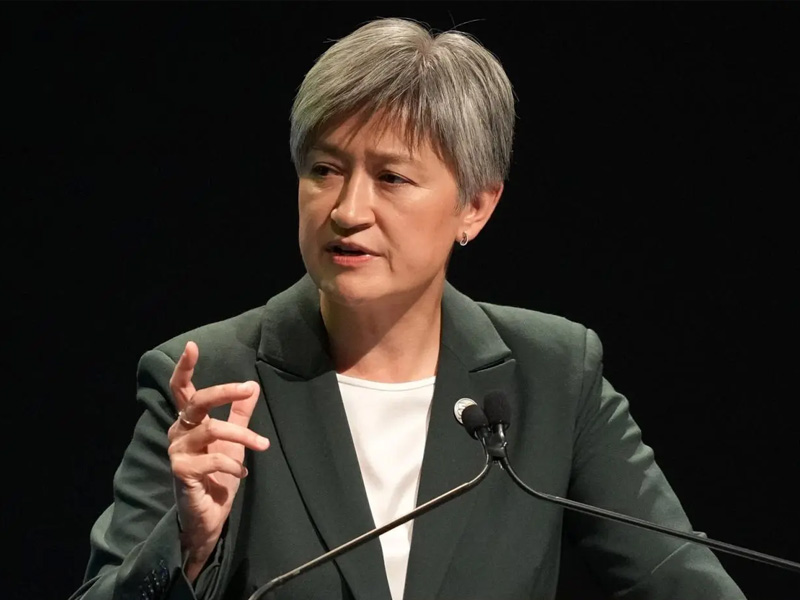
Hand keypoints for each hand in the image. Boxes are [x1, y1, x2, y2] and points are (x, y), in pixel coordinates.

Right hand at [167, 341, 269, 580]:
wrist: (208, 517)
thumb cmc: (218, 476)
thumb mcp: (234, 442)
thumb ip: (240, 414)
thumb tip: (253, 386)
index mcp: (189, 422)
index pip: (182, 389)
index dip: (184, 368)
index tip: (192, 346)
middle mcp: (178, 432)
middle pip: (196, 402)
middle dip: (223, 392)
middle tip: (247, 388)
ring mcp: (177, 452)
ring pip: (211, 430)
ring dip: (242, 436)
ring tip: (263, 445)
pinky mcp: (181, 472)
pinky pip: (211, 459)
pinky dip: (232, 464)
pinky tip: (242, 472)